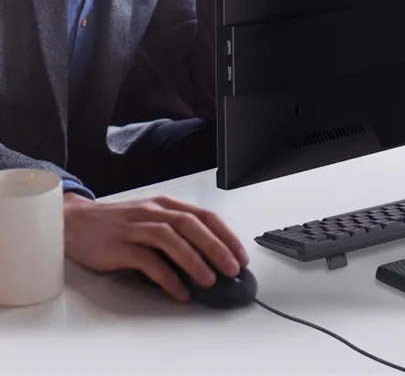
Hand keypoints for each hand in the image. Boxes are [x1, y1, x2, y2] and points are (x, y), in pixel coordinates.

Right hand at [63, 193, 249, 301]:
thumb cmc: (118, 223)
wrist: (75, 222)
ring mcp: (135, 228)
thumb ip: (176, 231)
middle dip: (217, 247)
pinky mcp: (118, 246)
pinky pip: (147, 261)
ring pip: (172, 240)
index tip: (240, 254)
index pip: (204, 216)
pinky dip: (166, 276)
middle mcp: (154, 212)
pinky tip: (178, 290)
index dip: (225, 234)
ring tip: (209, 280)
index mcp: (166, 204)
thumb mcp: (151, 218)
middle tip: (233, 267)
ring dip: (194, 260)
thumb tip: (207, 255)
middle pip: (192, 225)